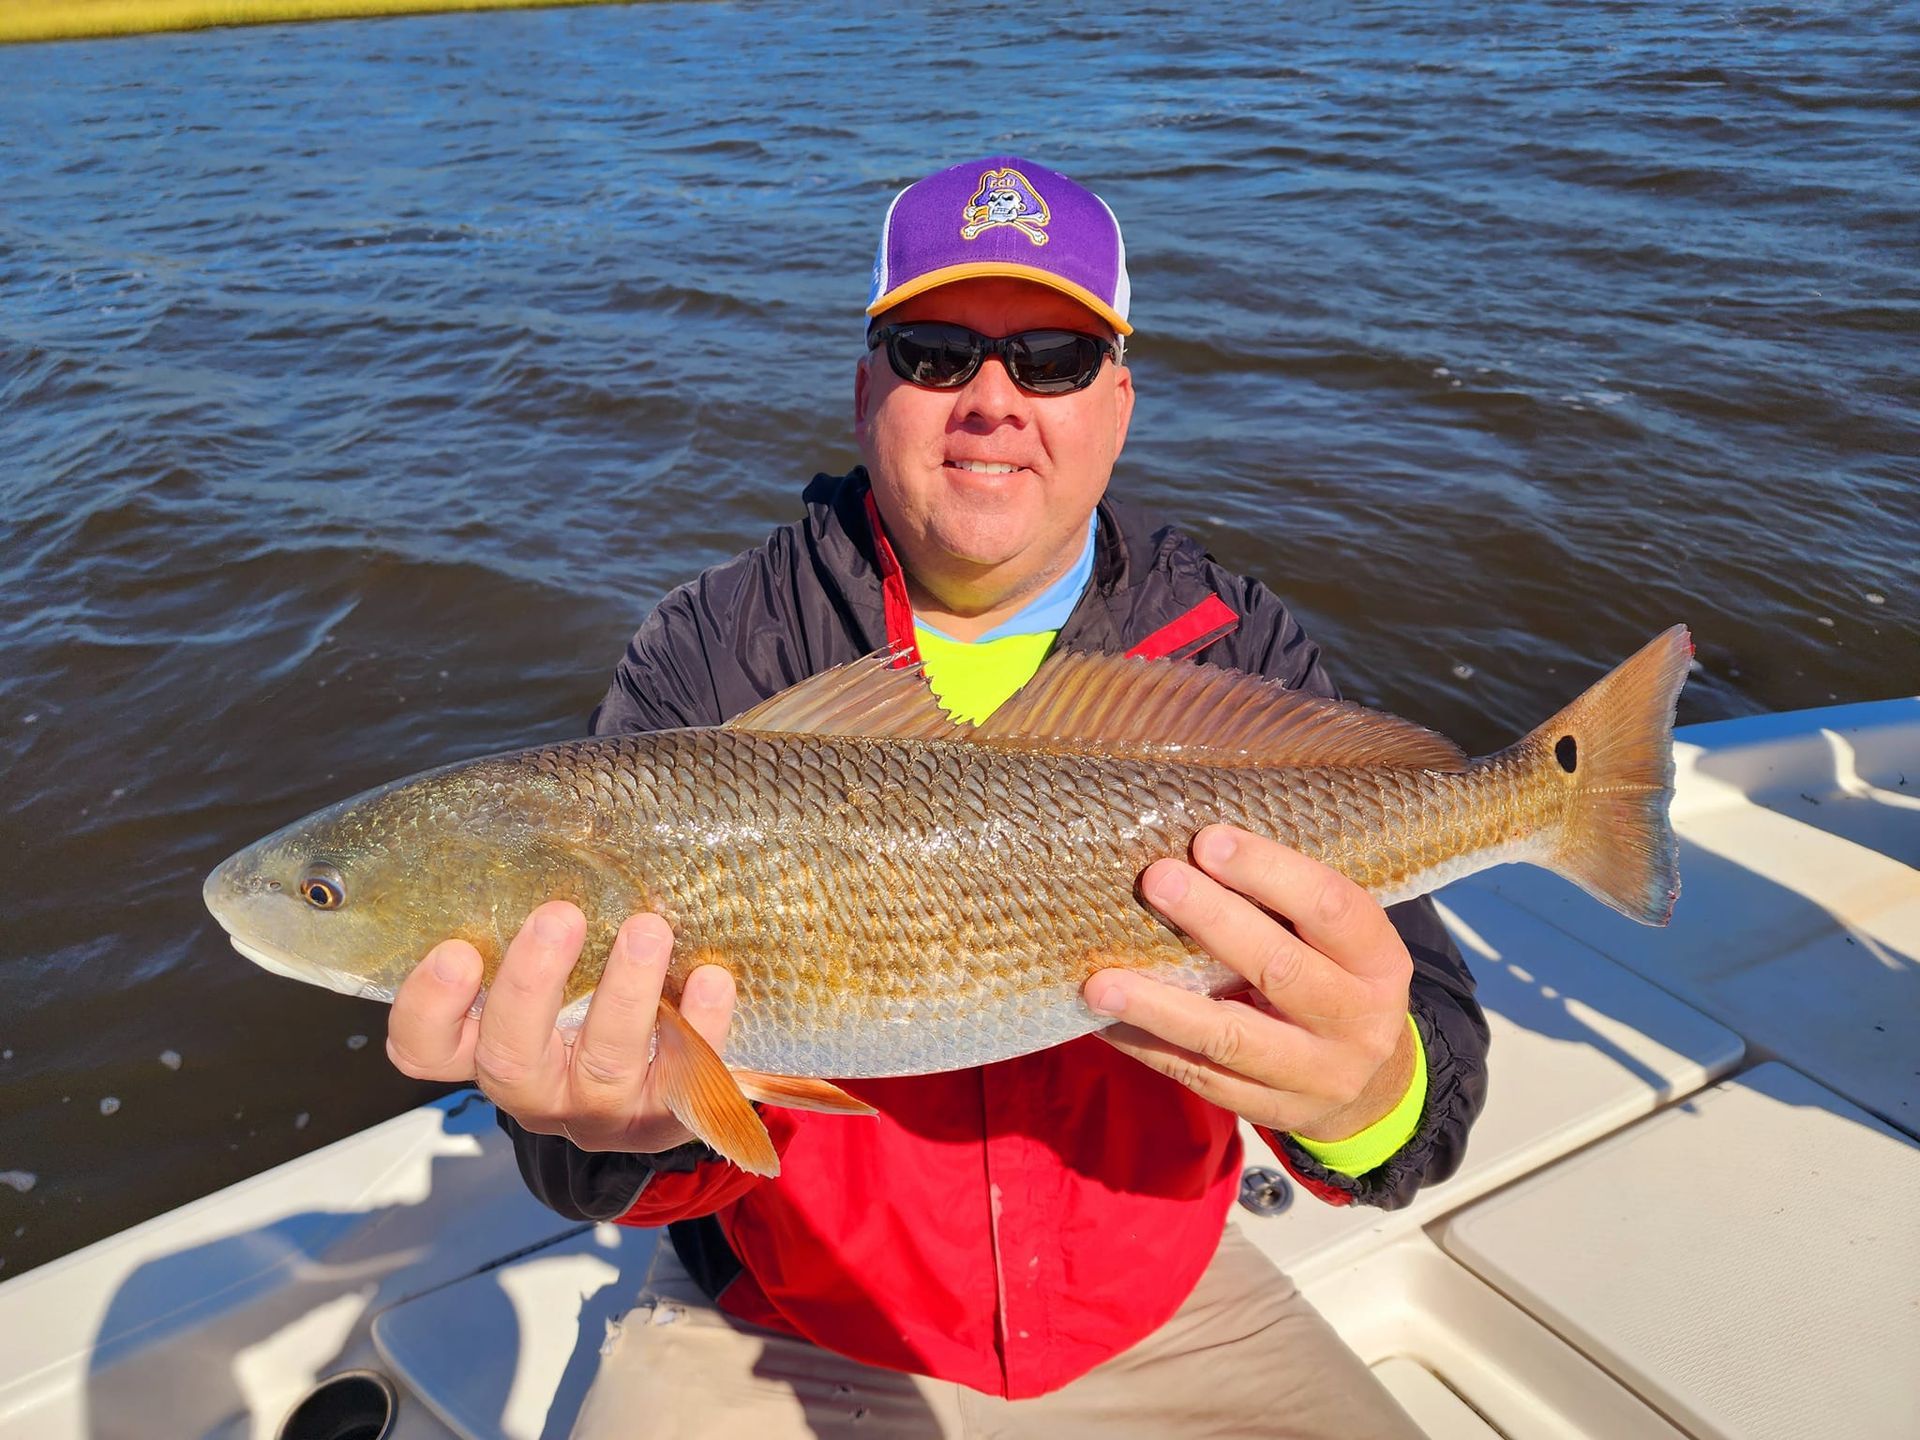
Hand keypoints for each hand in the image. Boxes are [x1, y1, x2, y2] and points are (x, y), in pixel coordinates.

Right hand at [385, 900, 736, 1153]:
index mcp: (487, 1048)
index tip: (454, 950)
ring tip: (647, 929)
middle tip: (559, 916)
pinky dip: (702, 1025)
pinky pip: (684, 1078)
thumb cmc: (588, 1002)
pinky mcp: (667, 1114)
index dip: (429, 1009)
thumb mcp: (548, 969)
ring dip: (624, 994)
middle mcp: (536, 1087)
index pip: (426, 1047)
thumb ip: (529, 923)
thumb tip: (550, 820)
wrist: (659, 1081)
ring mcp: (601, 1108)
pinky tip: (712, 978)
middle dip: (531, 985)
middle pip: (509, 1056)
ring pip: (603, 1063)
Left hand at [1084, 826, 1415, 1141]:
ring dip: (1159, 1006)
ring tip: (1101, 982)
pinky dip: (1148, 1047)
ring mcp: (1314, 1076)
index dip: (1269, 871)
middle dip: (1213, 920)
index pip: (1330, 907)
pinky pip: (1199, 1077)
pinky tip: (1106, 1022)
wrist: (1374, 1089)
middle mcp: (1356, 1022)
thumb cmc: (1338, 984)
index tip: (1208, 841)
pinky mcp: (1271, 1110)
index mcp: (1380, 963)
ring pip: (1229, 1037)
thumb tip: (1197, 846)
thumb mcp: (1341, 944)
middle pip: (1280, 968)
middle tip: (1156, 880)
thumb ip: (1288, 904)